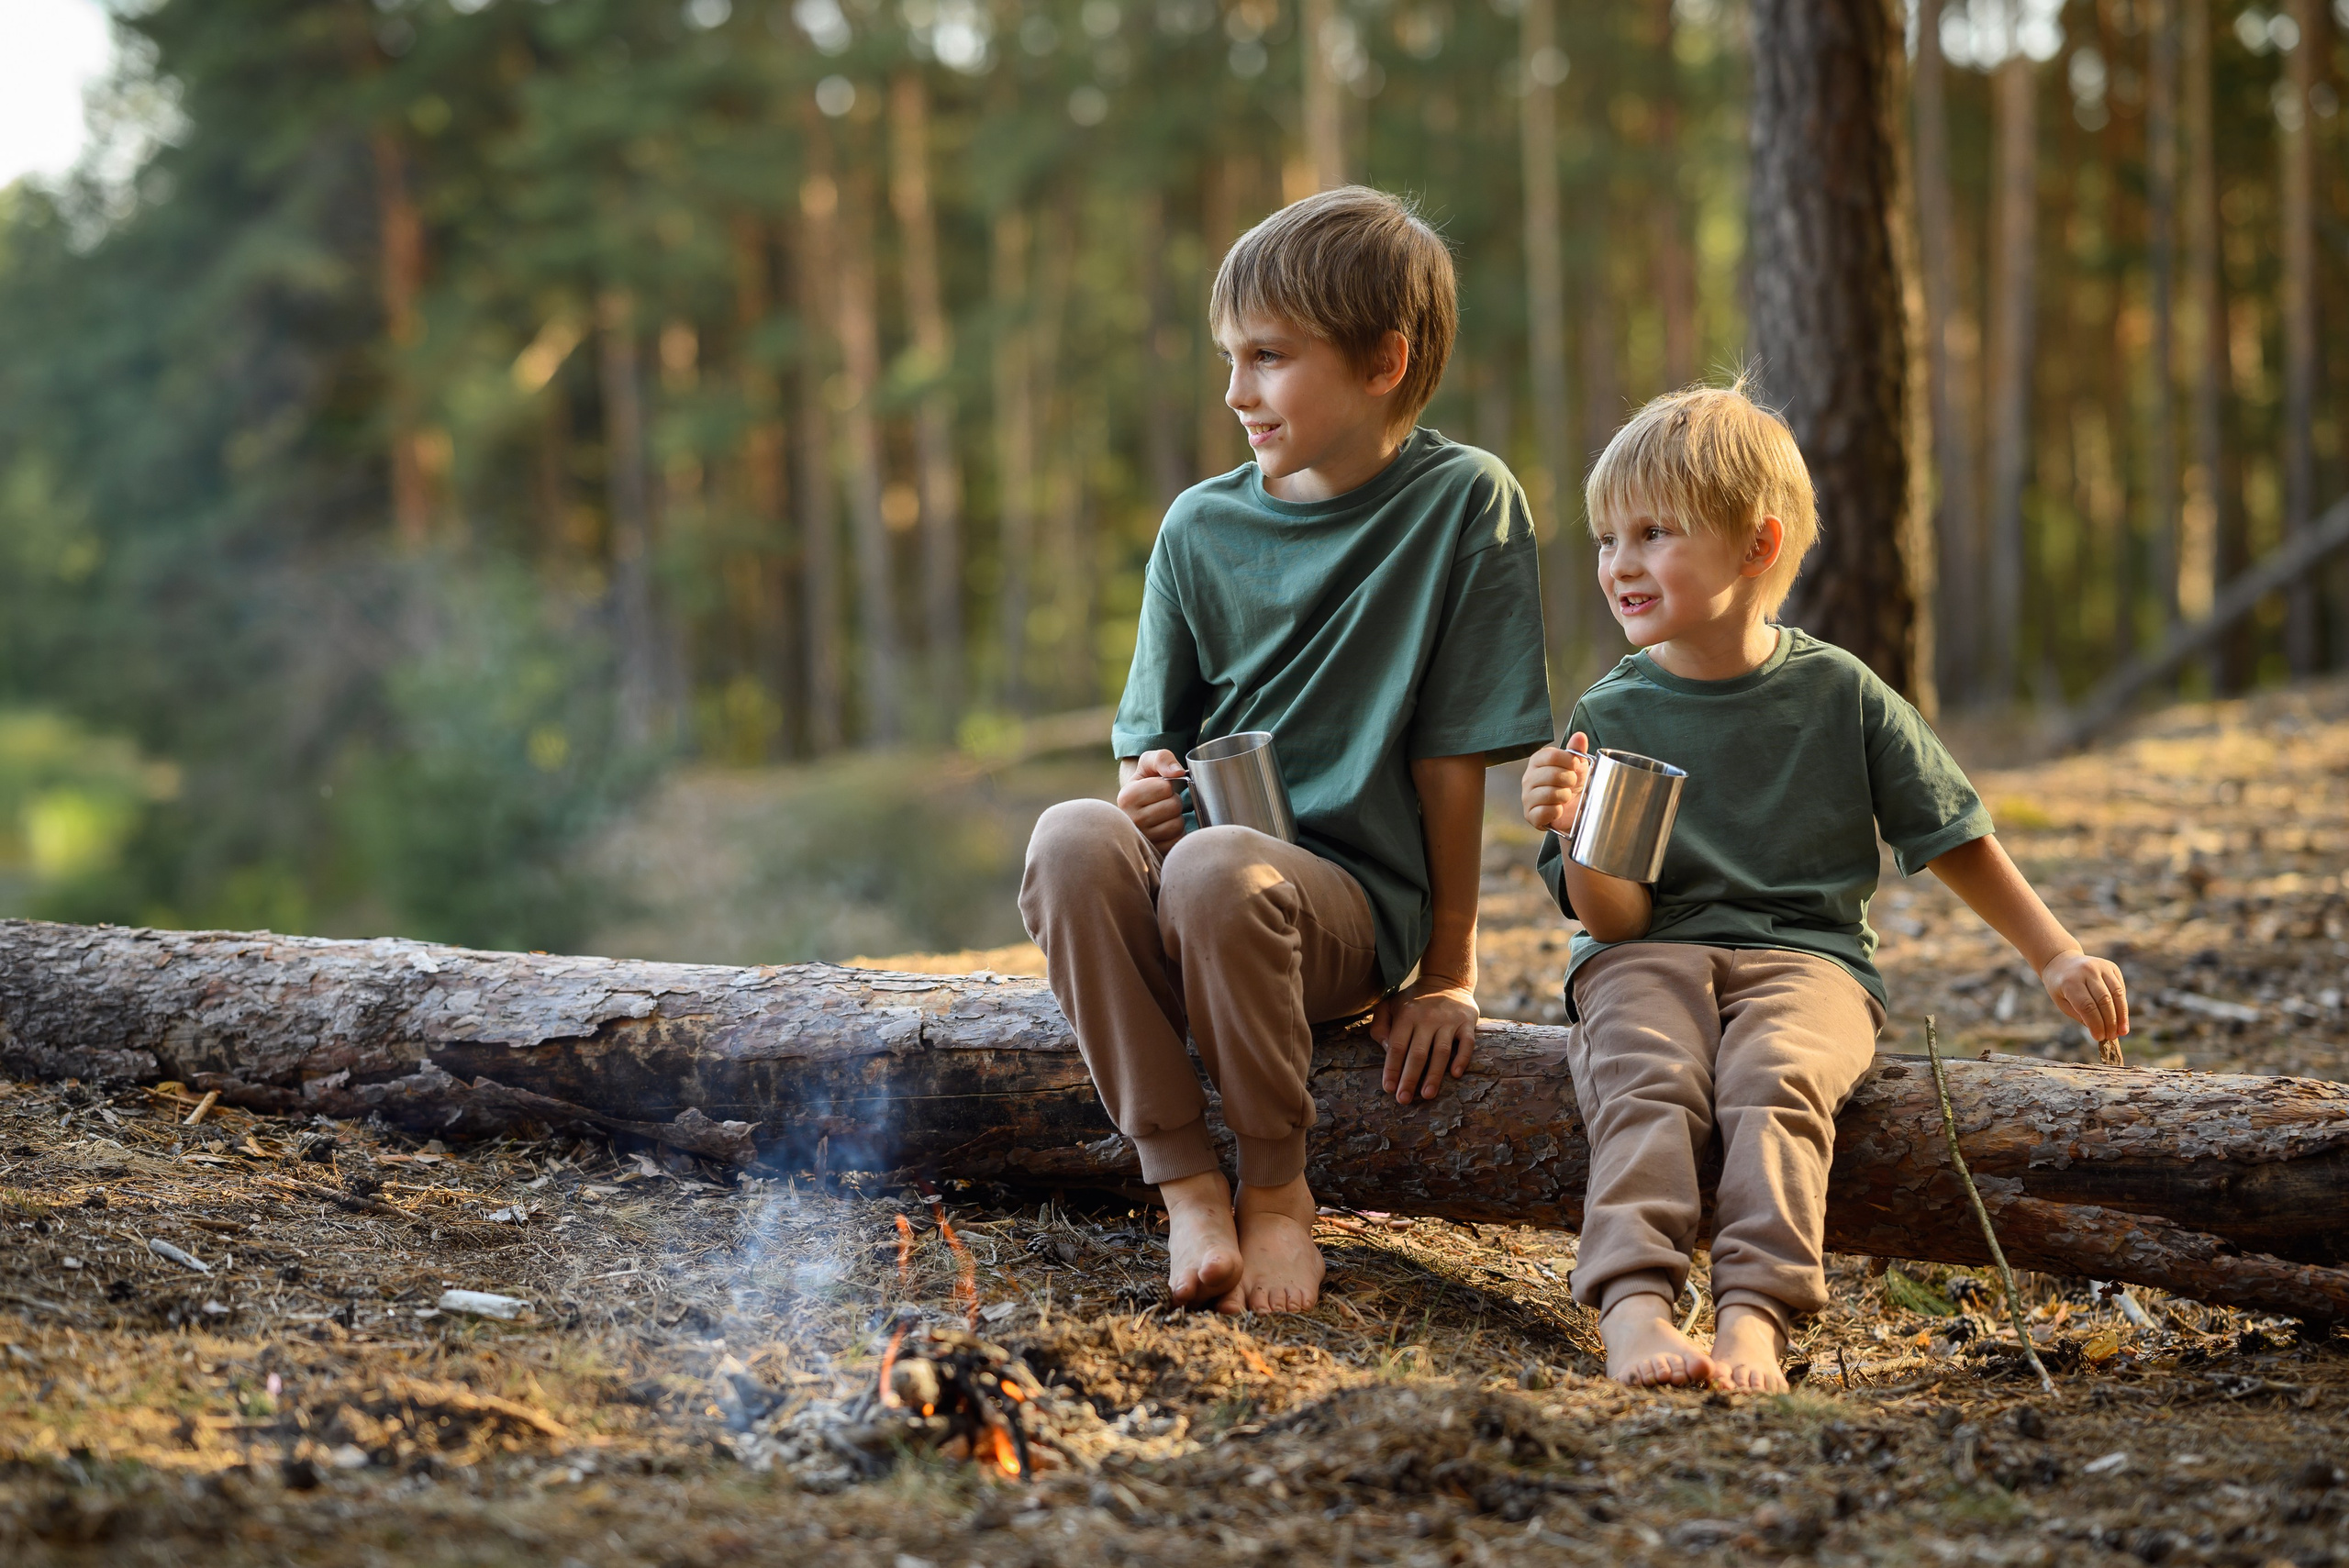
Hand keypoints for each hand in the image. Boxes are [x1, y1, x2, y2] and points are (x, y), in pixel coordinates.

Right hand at [1117, 749, 1187, 849]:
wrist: (1139, 807)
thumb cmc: (1146, 783)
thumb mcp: (1148, 764)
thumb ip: (1162, 758)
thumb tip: (1177, 773)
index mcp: (1126, 797)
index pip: (1165, 787)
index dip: (1167, 785)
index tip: (1157, 789)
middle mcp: (1131, 821)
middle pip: (1173, 806)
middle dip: (1173, 801)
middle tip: (1162, 803)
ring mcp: (1142, 840)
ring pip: (1177, 824)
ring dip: (1176, 818)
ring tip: (1163, 815)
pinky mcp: (1154, 852)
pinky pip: (1178, 840)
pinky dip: (1177, 833)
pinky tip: (1165, 829)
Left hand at [1371, 980, 1478, 1102]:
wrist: (1447, 980)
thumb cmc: (1413, 1000)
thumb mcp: (1390, 1005)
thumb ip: (1380, 1025)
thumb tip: (1386, 1049)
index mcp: (1406, 1015)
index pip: (1397, 1046)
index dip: (1392, 1069)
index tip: (1389, 1088)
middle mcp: (1427, 1019)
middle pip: (1417, 1053)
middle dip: (1410, 1078)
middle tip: (1403, 1100)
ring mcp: (1449, 1021)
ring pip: (1441, 1052)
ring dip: (1434, 1075)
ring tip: (1427, 1095)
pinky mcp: (1467, 1023)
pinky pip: (1467, 1043)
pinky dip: (1462, 1059)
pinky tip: (1455, 1074)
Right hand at [1521, 733, 1593, 833]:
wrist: (1576, 810)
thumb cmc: (1575, 785)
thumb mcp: (1578, 765)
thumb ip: (1577, 750)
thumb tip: (1580, 736)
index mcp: (1537, 761)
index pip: (1552, 755)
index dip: (1569, 762)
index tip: (1575, 767)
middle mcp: (1528, 778)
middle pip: (1552, 774)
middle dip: (1569, 781)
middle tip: (1571, 784)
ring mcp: (1527, 797)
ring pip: (1550, 794)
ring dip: (1565, 797)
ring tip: (1565, 797)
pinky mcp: (1530, 815)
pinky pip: (1545, 811)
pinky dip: (1557, 812)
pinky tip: (1558, 810)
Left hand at [2040, 949, 2128, 1043]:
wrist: (2061, 961)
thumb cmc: (2060, 986)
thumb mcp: (2062, 1002)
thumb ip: (2080, 1015)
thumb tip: (2100, 1030)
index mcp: (2070, 982)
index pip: (2087, 1006)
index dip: (2095, 1024)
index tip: (2099, 1038)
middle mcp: (2087, 971)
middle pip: (2104, 1001)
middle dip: (2110, 1022)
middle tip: (2112, 1037)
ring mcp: (2101, 967)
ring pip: (2117, 994)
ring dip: (2121, 1015)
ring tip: (2122, 1031)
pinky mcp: (2111, 967)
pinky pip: (2120, 988)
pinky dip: (2122, 1004)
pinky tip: (2120, 1017)